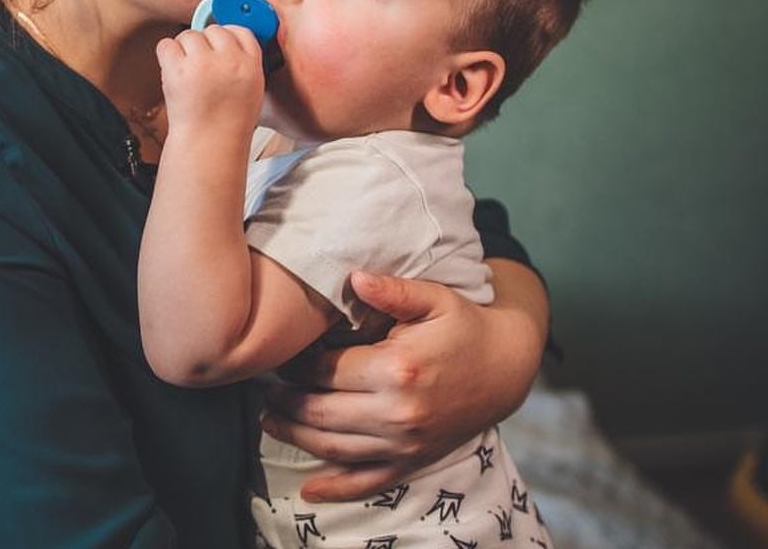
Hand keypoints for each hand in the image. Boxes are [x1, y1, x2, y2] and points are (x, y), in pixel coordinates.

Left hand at [156, 25, 263, 135]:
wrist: (207, 145)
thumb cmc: (228, 123)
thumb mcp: (252, 90)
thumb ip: (244, 63)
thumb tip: (227, 41)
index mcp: (250, 64)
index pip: (240, 30)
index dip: (227, 36)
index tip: (218, 44)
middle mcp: (228, 60)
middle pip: (213, 30)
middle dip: (205, 44)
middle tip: (200, 65)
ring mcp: (202, 63)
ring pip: (189, 35)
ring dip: (185, 49)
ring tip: (187, 72)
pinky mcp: (178, 69)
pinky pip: (167, 44)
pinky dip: (167, 55)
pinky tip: (173, 71)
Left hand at [259, 262, 547, 501]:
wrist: (506, 367)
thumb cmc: (464, 326)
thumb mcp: (434, 298)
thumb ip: (392, 290)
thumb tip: (353, 278)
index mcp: (397, 368)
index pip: (326, 370)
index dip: (296, 363)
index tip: (279, 354)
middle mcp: (397, 413)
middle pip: (322, 413)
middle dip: (286, 400)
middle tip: (261, 387)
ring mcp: (404, 444)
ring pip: (334, 448)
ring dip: (295, 436)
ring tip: (268, 418)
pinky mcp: (412, 462)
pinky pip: (366, 481)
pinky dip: (335, 488)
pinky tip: (308, 489)